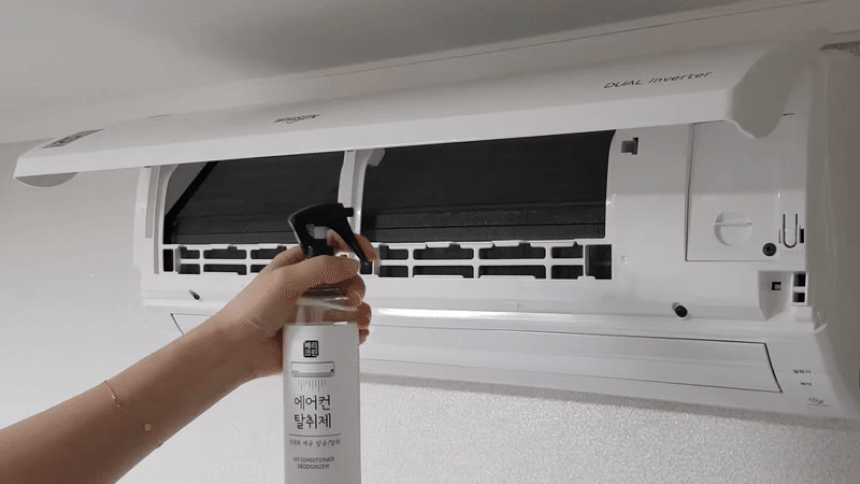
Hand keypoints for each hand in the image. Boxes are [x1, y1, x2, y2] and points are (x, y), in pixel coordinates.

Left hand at [210, 232, 377, 378]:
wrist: (238, 350)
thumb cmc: (249, 311)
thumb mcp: (285, 279)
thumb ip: (320, 267)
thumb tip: (350, 263)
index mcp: (299, 265)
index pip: (332, 247)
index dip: (352, 246)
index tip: (367, 255)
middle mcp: (309, 286)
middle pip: (348, 279)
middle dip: (356, 287)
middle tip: (350, 297)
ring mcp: (314, 311)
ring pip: (350, 305)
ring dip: (359, 311)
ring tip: (354, 320)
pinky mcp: (317, 334)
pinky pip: (344, 330)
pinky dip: (354, 332)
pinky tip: (353, 334)